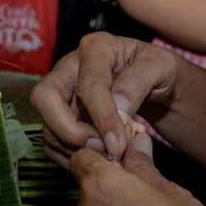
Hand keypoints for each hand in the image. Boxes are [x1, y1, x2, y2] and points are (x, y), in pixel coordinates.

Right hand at [29, 32, 178, 167]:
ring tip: (105, 156)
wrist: (157, 85)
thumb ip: (139, 82)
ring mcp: (61, 91)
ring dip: (72, 147)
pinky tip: (97, 158)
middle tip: (100, 149)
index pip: (88, 86)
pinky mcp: (59, 114)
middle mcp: (70, 66)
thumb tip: (118, 108)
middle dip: (68, 131)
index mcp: (96, 48)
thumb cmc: (159, 71)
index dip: (102, 118)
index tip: (118, 145)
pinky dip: (69, 155)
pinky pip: (51, 140)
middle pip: (44, 98)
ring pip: (46, 123)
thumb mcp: (161, 67)